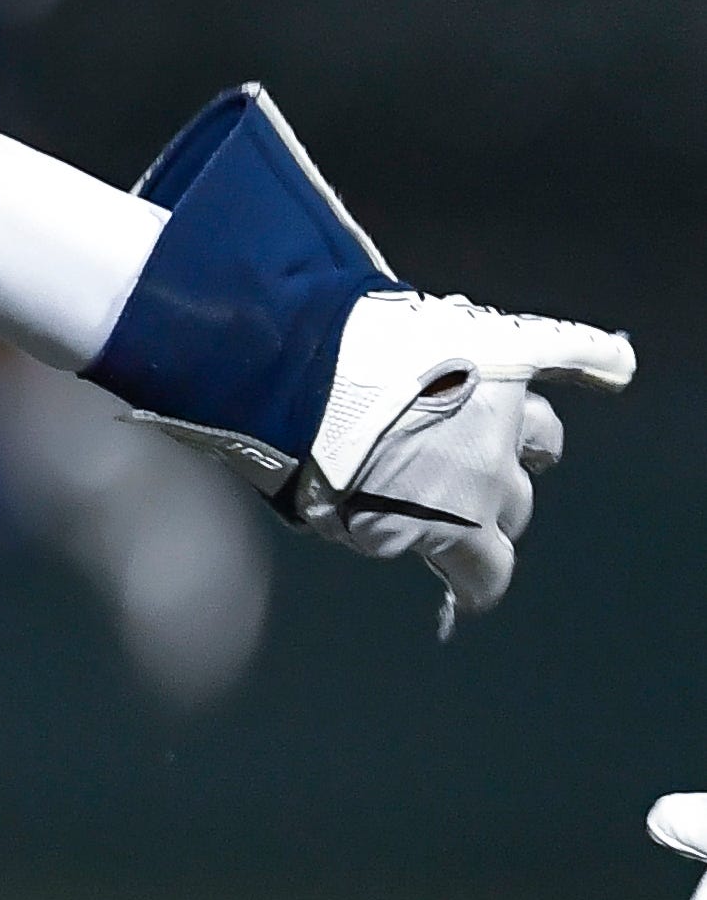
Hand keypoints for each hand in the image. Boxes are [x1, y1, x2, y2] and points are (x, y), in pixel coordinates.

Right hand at [94, 90, 630, 630]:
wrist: (284, 382)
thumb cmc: (300, 334)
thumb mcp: (354, 319)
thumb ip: (377, 341)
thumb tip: (323, 303)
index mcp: (489, 348)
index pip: (567, 353)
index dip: (588, 367)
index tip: (615, 370)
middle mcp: (500, 410)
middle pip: (535, 449)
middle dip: (502, 459)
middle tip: (461, 467)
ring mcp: (483, 469)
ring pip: (510, 514)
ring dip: (484, 521)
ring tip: (446, 533)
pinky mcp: (454, 526)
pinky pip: (484, 573)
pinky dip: (479, 584)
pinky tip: (474, 597)